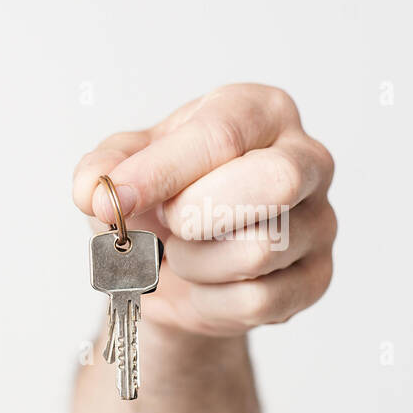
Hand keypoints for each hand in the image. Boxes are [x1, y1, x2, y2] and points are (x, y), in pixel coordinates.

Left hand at [72, 84, 335, 336]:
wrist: (170, 267)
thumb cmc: (156, 201)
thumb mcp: (119, 170)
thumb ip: (101, 170)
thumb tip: (93, 190)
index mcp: (260, 111)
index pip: (221, 134)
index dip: (160, 172)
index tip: (113, 200)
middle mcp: (306, 159)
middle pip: (276, 182)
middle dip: (198, 213)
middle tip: (168, 222)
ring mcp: (320, 222)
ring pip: (259, 250)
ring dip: (195, 262)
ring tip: (182, 252)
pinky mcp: (315, 279)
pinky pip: (259, 300)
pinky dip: (210, 301)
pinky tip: (203, 283)